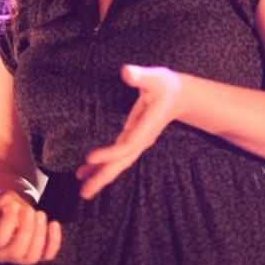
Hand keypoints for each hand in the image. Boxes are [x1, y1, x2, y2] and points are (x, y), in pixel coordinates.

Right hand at [0, 186, 62, 264]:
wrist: (3, 207)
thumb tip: (8, 200)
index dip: (9, 222)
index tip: (14, 205)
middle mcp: (1, 254)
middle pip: (16, 252)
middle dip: (26, 230)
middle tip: (30, 209)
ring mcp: (19, 256)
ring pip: (31, 257)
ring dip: (40, 235)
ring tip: (40, 214)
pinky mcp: (35, 253)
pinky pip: (47, 255)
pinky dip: (53, 241)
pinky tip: (54, 223)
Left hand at [76, 64, 184, 199]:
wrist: (180, 96)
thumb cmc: (166, 85)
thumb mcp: (155, 77)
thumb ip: (140, 75)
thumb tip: (126, 72)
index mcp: (147, 126)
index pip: (127, 144)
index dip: (110, 153)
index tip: (90, 157)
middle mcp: (142, 139)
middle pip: (122, 162)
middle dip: (104, 176)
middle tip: (85, 192)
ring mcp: (138, 142)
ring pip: (119, 163)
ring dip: (101, 175)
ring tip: (84, 187)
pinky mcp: (134, 140)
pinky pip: (118, 156)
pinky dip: (103, 164)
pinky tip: (87, 169)